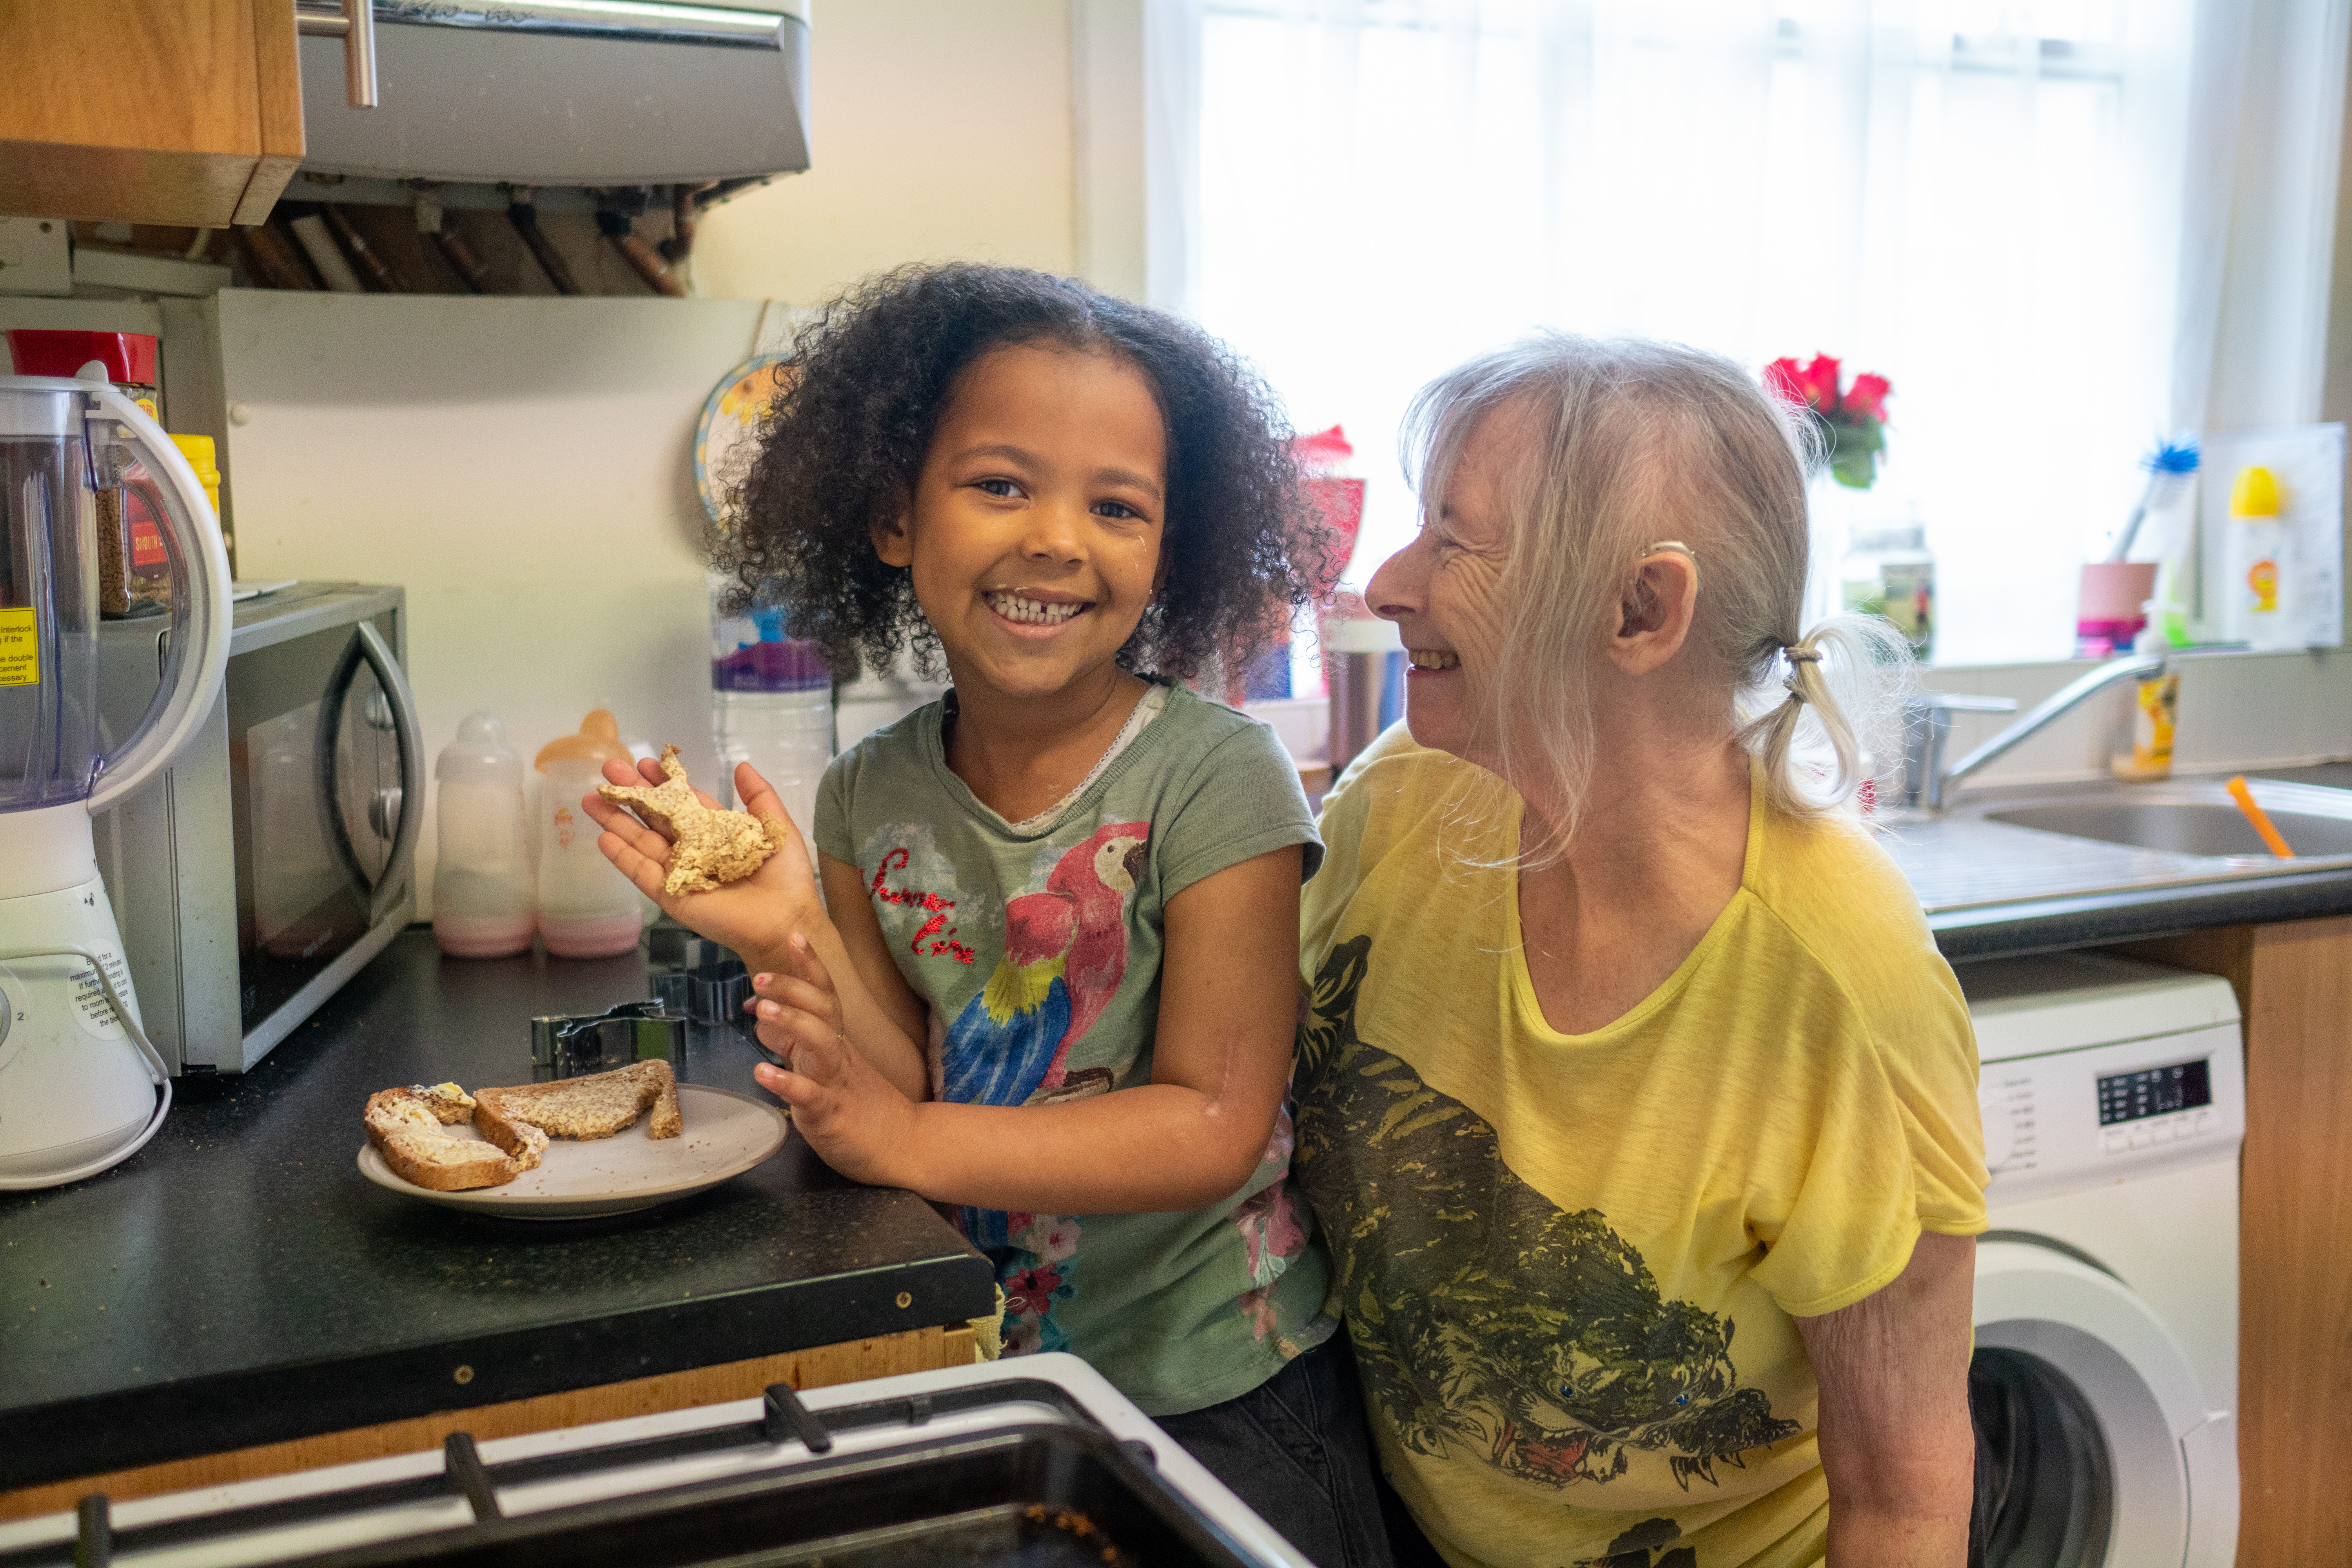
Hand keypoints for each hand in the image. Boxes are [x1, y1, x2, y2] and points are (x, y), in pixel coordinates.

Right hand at [581, 757, 819, 968]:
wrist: (785, 920)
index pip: (682, 802)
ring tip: (591, 797)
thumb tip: (741, 765)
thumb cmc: (786, 878)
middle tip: (609, 767)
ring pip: (640, 842)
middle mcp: (692, 850)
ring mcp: (678, 872)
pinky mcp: (670, 895)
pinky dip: (622, 856)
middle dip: (632, 793)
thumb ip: (759, 796)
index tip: (645, 762)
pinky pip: (641, 873)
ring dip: (616, 820)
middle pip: (655, 818)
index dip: (663, 783)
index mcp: (716, 832)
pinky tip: (604, 836)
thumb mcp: (776, 827)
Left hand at [750, 935, 918, 1187]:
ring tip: (762, 1007)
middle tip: (760, 975)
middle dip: (792, 987)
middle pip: (821, 1010)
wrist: (905, 1146)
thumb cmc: (864, 1107)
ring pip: (819, 1043)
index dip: (810, 965)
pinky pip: (808, 1095)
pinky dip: (785, 1082)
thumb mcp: (830, 1067)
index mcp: (839, 1043)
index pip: (826, 995)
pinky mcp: (830, 1114)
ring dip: (792, 1021)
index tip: (794, 935)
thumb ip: (800, 1040)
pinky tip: (761, 1072)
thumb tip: (765, 1011)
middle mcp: (839, 1055)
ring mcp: (837, 1082)